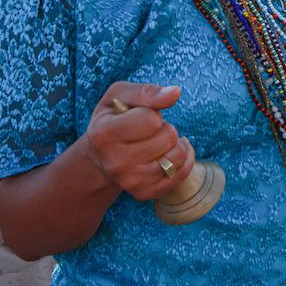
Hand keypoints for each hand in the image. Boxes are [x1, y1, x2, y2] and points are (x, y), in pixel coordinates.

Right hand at [83, 82, 194, 200]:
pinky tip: (170, 152)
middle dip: (165, 128)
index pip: (151, 120)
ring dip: (175, 144)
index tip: (141, 116)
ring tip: (159, 141)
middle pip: (168, 137)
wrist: (101, 154)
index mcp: (102, 135)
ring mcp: (129, 182)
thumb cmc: (114, 117)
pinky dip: (184, 159)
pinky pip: (181, 174)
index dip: (153, 113)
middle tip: (150, 130)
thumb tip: (175, 92)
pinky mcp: (144, 193)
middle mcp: (114, 163)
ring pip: (177, 157)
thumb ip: (146, 92)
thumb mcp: (120, 95)